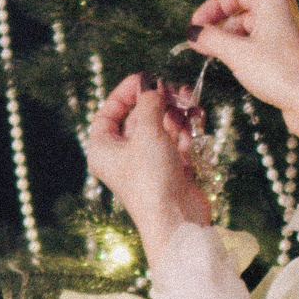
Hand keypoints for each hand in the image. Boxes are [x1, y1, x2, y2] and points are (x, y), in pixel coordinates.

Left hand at [85, 73, 209, 267]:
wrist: (176, 219)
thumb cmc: (152, 179)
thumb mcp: (148, 132)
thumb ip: (150, 102)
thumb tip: (152, 83)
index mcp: (103, 148)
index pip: (108, 111)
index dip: (126, 92)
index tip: (146, 79)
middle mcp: (122, 155)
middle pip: (139, 116)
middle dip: (160, 102)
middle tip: (177, 90)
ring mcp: (147, 162)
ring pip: (161, 127)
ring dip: (177, 115)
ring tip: (191, 106)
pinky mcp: (169, 169)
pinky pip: (175, 141)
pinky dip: (185, 132)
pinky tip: (195, 124)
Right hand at [183, 0, 298, 160]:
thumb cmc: (279, 72)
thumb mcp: (236, 53)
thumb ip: (210, 39)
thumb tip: (194, 33)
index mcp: (275, 2)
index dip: (213, 6)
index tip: (196, 25)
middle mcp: (287, 13)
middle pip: (246, 10)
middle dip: (221, 26)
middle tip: (201, 45)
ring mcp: (293, 34)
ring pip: (255, 29)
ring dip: (233, 41)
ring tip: (215, 57)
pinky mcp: (296, 54)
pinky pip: (266, 45)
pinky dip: (248, 51)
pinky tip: (238, 67)